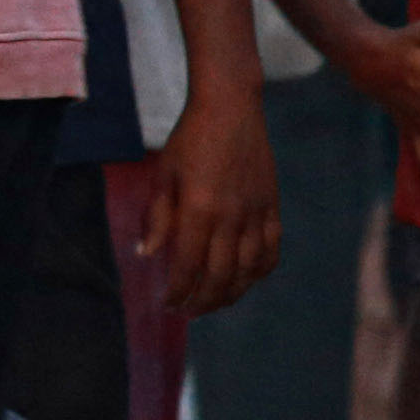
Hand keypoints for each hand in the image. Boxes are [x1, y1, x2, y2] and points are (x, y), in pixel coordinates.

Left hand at [136, 84, 282, 318]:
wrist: (231, 107)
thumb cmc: (189, 140)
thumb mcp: (163, 177)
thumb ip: (156, 219)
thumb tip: (146, 254)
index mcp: (199, 210)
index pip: (188, 266)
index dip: (177, 291)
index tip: (167, 305)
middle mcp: (232, 216)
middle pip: (220, 276)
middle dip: (202, 301)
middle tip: (188, 312)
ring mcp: (257, 212)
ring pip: (248, 270)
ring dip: (230, 294)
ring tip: (213, 303)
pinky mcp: (272, 206)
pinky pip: (271, 251)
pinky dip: (259, 272)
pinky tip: (244, 280)